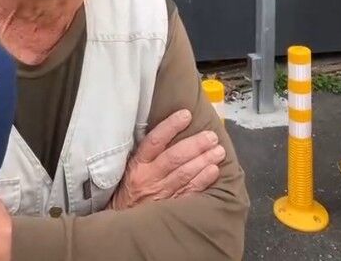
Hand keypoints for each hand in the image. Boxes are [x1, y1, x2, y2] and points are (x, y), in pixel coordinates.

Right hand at [109, 109, 224, 209]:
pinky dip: (202, 181)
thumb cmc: (128, 191)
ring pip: (184, 174)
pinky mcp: (170, 208)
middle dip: (195, 145)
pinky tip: (213, 171)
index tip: (186, 114)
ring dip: (203, 161)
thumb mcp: (129, 169)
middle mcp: (149, 178)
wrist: (122, 225)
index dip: (171, 126)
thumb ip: (145, 154)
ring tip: (218, 151)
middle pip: (174, 157)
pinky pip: (189, 192)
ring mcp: (161, 194)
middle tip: (211, 136)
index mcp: (137, 165)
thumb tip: (168, 131)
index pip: (154, 141)